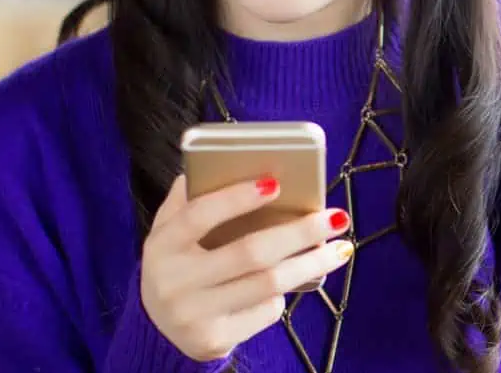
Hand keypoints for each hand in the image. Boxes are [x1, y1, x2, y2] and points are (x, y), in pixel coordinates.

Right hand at [141, 175, 353, 361]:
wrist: (159, 328)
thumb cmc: (176, 265)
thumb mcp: (168, 231)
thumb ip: (188, 198)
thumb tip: (225, 161)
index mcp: (161, 244)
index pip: (200, 215)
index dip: (237, 198)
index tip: (276, 184)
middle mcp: (173, 281)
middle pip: (250, 253)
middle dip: (300, 233)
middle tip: (336, 218)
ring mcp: (193, 314)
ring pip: (268, 284)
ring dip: (312, 264)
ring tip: (341, 249)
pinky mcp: (213, 339)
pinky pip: (264, 311)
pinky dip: (285, 294)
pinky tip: (298, 280)